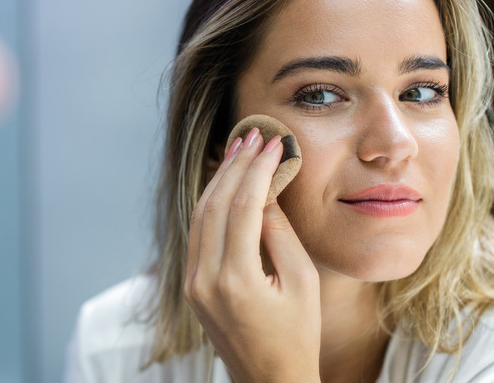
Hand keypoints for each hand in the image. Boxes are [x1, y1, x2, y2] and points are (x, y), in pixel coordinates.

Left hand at [184, 128, 321, 382]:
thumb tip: (266, 189)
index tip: (273, 143)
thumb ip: (279, 233)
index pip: (242, 207)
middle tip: (253, 135)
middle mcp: (205, 280)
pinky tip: (224, 182)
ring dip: (219, 179)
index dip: (258, 170)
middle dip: (235, 165)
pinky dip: (210, 203)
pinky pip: (197, 233)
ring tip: (239, 149)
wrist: (267, 380)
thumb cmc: (296, 335)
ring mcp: (193, 283)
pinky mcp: (192, 285)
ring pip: (200, 215)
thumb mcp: (301, 282)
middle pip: (214, 204)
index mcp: (236, 281)